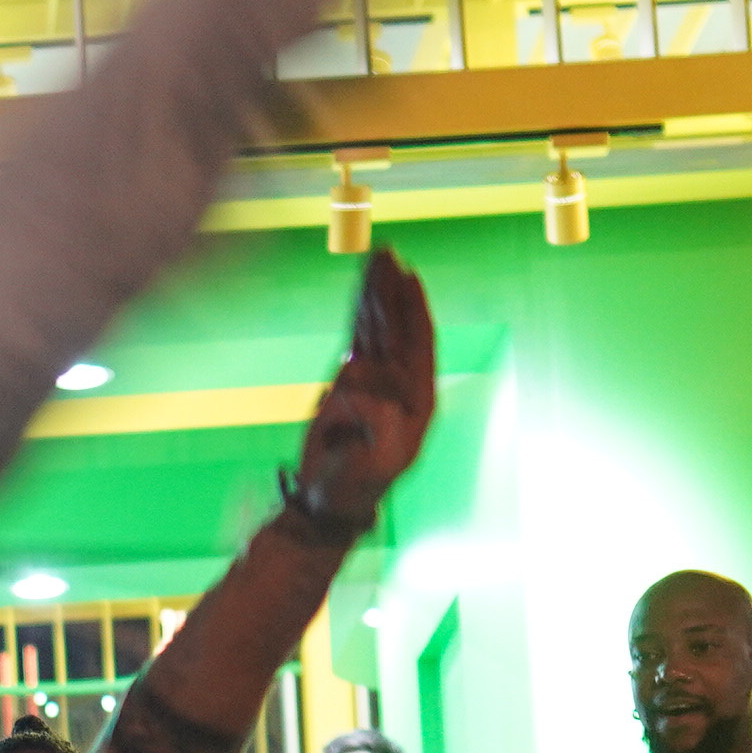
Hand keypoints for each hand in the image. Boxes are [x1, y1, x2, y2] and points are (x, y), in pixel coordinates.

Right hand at [286, 252, 440, 528]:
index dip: (414, 309)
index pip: (419, 343)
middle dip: (393, 290)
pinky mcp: (350, 380)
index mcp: (418, 400)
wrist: (332, 499)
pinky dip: (359, 313)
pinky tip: (360, 290)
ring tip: (374, 259)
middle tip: (386, 253)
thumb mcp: (384, 458)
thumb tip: (365, 385)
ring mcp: (376, 380)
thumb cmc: (361, 483)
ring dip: (376, 293)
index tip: (408, 276)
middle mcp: (401, 384)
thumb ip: (383, 421)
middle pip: (398, 326)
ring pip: (378, 327)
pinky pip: (357, 338)